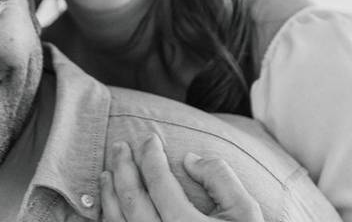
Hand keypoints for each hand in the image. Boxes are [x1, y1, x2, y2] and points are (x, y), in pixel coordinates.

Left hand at [99, 134, 264, 221]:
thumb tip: (188, 158)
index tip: (150, 138)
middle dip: (123, 167)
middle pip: (132, 199)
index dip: (151, 155)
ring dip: (109, 194)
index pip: (159, 181)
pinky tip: (111, 206)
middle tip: (120, 146)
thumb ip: (219, 178)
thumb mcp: (244, 210)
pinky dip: (110, 218)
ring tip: (108, 172)